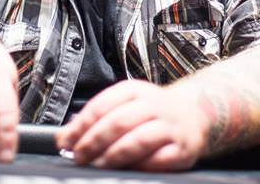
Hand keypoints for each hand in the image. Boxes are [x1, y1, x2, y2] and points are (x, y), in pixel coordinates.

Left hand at [55, 80, 208, 170]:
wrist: (195, 112)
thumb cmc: (153, 111)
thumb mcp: (125, 104)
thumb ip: (96, 119)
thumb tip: (64, 137)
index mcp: (134, 90)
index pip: (101, 105)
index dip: (80, 125)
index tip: (65, 141)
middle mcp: (153, 104)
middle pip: (118, 122)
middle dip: (93, 141)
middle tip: (78, 155)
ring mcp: (170, 126)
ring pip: (138, 140)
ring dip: (113, 155)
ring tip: (98, 164)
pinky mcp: (183, 148)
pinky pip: (159, 159)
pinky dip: (140, 165)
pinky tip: (127, 169)